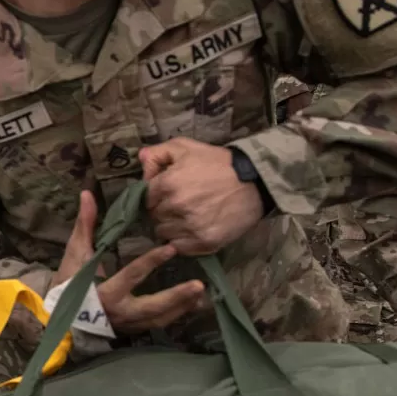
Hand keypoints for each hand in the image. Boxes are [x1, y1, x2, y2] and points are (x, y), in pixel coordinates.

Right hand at [55, 190, 206, 335]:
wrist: (61, 317)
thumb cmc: (68, 282)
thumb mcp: (75, 254)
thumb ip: (85, 225)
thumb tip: (87, 193)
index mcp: (105, 292)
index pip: (132, 275)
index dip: (151, 262)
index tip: (172, 249)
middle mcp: (120, 312)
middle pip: (153, 306)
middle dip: (177, 297)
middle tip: (199, 285)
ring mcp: (128, 324)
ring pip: (160, 319)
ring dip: (182, 307)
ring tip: (201, 293)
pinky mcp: (133, 329)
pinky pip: (159, 323)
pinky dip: (176, 314)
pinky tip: (191, 304)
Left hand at [141, 138, 263, 254]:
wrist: (256, 181)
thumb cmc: (219, 162)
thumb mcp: (186, 147)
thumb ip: (158, 153)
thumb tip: (140, 159)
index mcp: (168, 184)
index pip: (144, 198)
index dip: (154, 196)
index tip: (166, 194)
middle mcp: (176, 207)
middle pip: (153, 216)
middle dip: (162, 210)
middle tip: (178, 204)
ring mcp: (190, 227)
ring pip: (164, 232)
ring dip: (170, 226)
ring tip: (186, 216)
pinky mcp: (205, 242)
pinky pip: (179, 247)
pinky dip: (182, 240)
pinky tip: (192, 229)